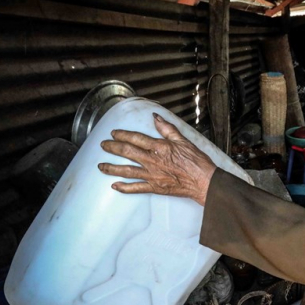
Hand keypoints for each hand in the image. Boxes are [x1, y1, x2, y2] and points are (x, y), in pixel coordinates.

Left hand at [98, 112, 216, 205]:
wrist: (203, 181)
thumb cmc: (196, 161)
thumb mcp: (183, 140)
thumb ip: (167, 129)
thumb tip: (156, 117)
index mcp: (159, 147)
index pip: (136, 138)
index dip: (123, 134)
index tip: (114, 133)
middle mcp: (152, 160)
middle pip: (127, 152)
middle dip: (112, 148)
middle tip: (103, 145)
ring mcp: (152, 175)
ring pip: (127, 170)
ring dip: (112, 168)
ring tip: (100, 166)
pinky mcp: (155, 187)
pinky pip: (136, 188)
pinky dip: (124, 188)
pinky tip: (114, 186)